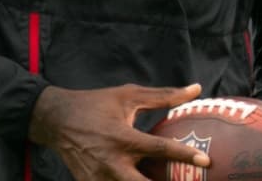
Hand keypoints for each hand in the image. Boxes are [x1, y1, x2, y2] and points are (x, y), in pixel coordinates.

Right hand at [28, 82, 210, 179]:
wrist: (55, 120)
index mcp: (122, 138)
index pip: (159, 150)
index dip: (185, 155)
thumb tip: (195, 89)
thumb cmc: (95, 104)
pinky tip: (142, 179)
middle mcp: (112, 163)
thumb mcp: (128, 95)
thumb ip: (163, 96)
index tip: (206, 160)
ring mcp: (99, 179)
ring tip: (168, 178)